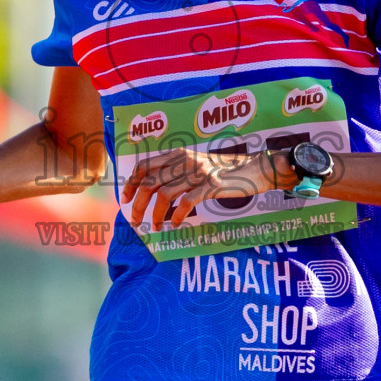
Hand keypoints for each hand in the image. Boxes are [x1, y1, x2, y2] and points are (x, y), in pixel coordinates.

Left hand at [121, 148, 287, 232]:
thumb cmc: (224, 171)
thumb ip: (177, 171)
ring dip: (155, 215)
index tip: (125, 199)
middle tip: (135, 220)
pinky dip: (176, 216)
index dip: (131, 183)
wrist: (255, 169)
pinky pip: (186, 203)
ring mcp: (198, 173)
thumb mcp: (197, 165)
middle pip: (150, 183)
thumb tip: (153, 190)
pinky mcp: (211, 187)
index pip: (145, 166)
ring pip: (164, 195)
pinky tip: (175, 224)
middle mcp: (185, 161)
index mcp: (178, 154)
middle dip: (137, 205)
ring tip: (155, 227)